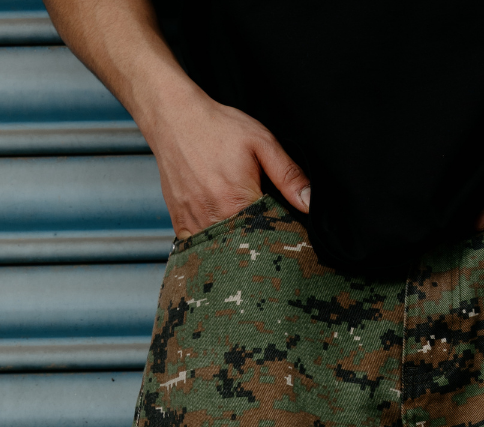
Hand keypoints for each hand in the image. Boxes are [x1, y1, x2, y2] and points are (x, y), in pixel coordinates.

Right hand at [141, 76, 310, 238]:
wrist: (174, 117)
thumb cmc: (218, 127)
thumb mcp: (261, 143)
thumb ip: (288, 174)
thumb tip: (310, 203)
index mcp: (237, 201)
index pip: (267, 235)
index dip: (277, 235)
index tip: (281, 231)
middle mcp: (213, 217)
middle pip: (244, 248)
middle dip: (256, 245)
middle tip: (261, 230)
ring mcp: (194, 223)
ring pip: (221, 251)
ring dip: (234, 246)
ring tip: (241, 230)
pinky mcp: (180, 224)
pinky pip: (199, 248)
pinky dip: (211, 244)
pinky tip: (220, 231)